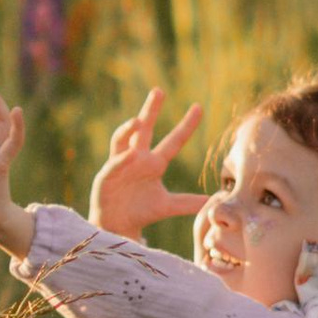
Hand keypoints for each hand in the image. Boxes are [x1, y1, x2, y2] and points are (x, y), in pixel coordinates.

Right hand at [89, 86, 206, 236]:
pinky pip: (114, 165)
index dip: (186, 125)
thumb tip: (212, 202)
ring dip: (128, 129)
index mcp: (154, 163)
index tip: (199, 107)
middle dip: (150, 110)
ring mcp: (120, 164)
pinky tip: (130, 155)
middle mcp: (137, 158)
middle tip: (158, 91)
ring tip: (137, 121)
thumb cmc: (141, 211)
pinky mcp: (106, 176)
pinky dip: (121, 160)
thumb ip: (187, 203)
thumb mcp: (167, 206)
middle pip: (144, 129)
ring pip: (122, 140)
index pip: (174, 140)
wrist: (117, 226)